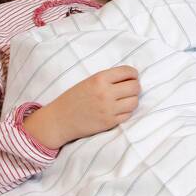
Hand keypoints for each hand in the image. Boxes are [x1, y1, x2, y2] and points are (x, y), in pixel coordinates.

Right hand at [23, 65, 139, 149]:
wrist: (60, 120)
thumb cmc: (74, 98)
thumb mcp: (89, 81)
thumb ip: (108, 78)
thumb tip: (132, 77)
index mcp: (99, 79)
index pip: (128, 72)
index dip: (133, 74)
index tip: (132, 76)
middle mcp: (105, 93)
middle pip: (135, 87)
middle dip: (135, 86)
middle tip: (129, 88)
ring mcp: (108, 109)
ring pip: (134, 102)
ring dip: (132, 99)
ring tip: (124, 100)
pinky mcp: (109, 122)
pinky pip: (128, 115)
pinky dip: (126, 111)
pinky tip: (118, 109)